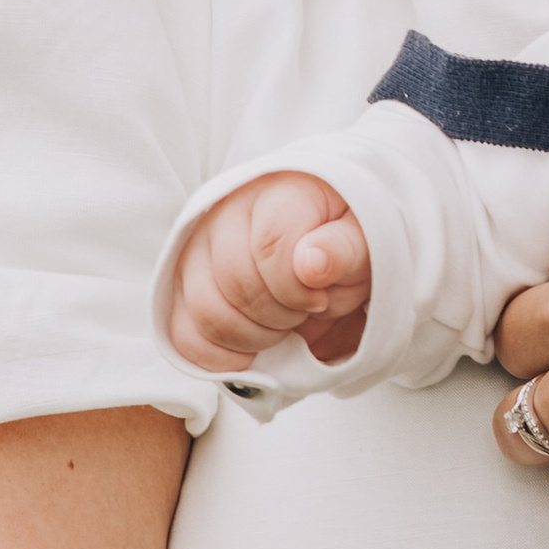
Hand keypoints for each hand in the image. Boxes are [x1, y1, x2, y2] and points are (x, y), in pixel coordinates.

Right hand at [165, 173, 372, 373]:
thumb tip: (311, 265)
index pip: (269, 246)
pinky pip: (182, 334)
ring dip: (253, 338)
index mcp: (275, 192)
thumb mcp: (365, 238)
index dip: (297, 289)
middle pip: (236, 285)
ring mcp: (196, 251)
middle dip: (280, 316)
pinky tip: (253, 351)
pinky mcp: (183, 288)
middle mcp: (223, 214)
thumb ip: (344, 249)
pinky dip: (219, 357)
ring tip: (282, 327)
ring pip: (206, 313)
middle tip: (304, 312)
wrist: (325, 251)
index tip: (321, 297)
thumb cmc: (345, 240)